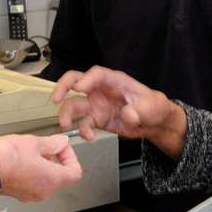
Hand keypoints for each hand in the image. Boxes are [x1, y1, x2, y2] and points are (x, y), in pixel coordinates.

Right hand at [0, 133, 81, 202]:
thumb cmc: (7, 157)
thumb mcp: (34, 142)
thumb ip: (53, 143)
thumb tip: (62, 142)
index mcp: (52, 179)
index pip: (75, 172)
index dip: (70, 157)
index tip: (61, 147)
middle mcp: (44, 191)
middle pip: (60, 176)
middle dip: (55, 159)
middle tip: (45, 146)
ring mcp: (31, 195)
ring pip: (46, 180)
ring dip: (43, 166)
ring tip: (29, 152)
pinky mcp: (19, 194)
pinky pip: (33, 184)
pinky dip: (32, 172)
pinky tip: (21, 160)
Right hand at [51, 67, 187, 158]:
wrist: (155, 123)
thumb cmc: (154, 107)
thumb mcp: (152, 107)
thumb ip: (140, 110)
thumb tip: (128, 115)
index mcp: (114, 81)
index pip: (96, 74)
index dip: (86, 79)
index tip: (80, 88)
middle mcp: (101, 90)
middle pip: (76, 82)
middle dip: (63, 87)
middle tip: (56, 98)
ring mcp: (96, 105)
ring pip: (74, 104)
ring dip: (66, 114)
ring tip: (64, 124)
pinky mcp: (97, 119)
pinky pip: (84, 123)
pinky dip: (83, 131)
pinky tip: (89, 137)